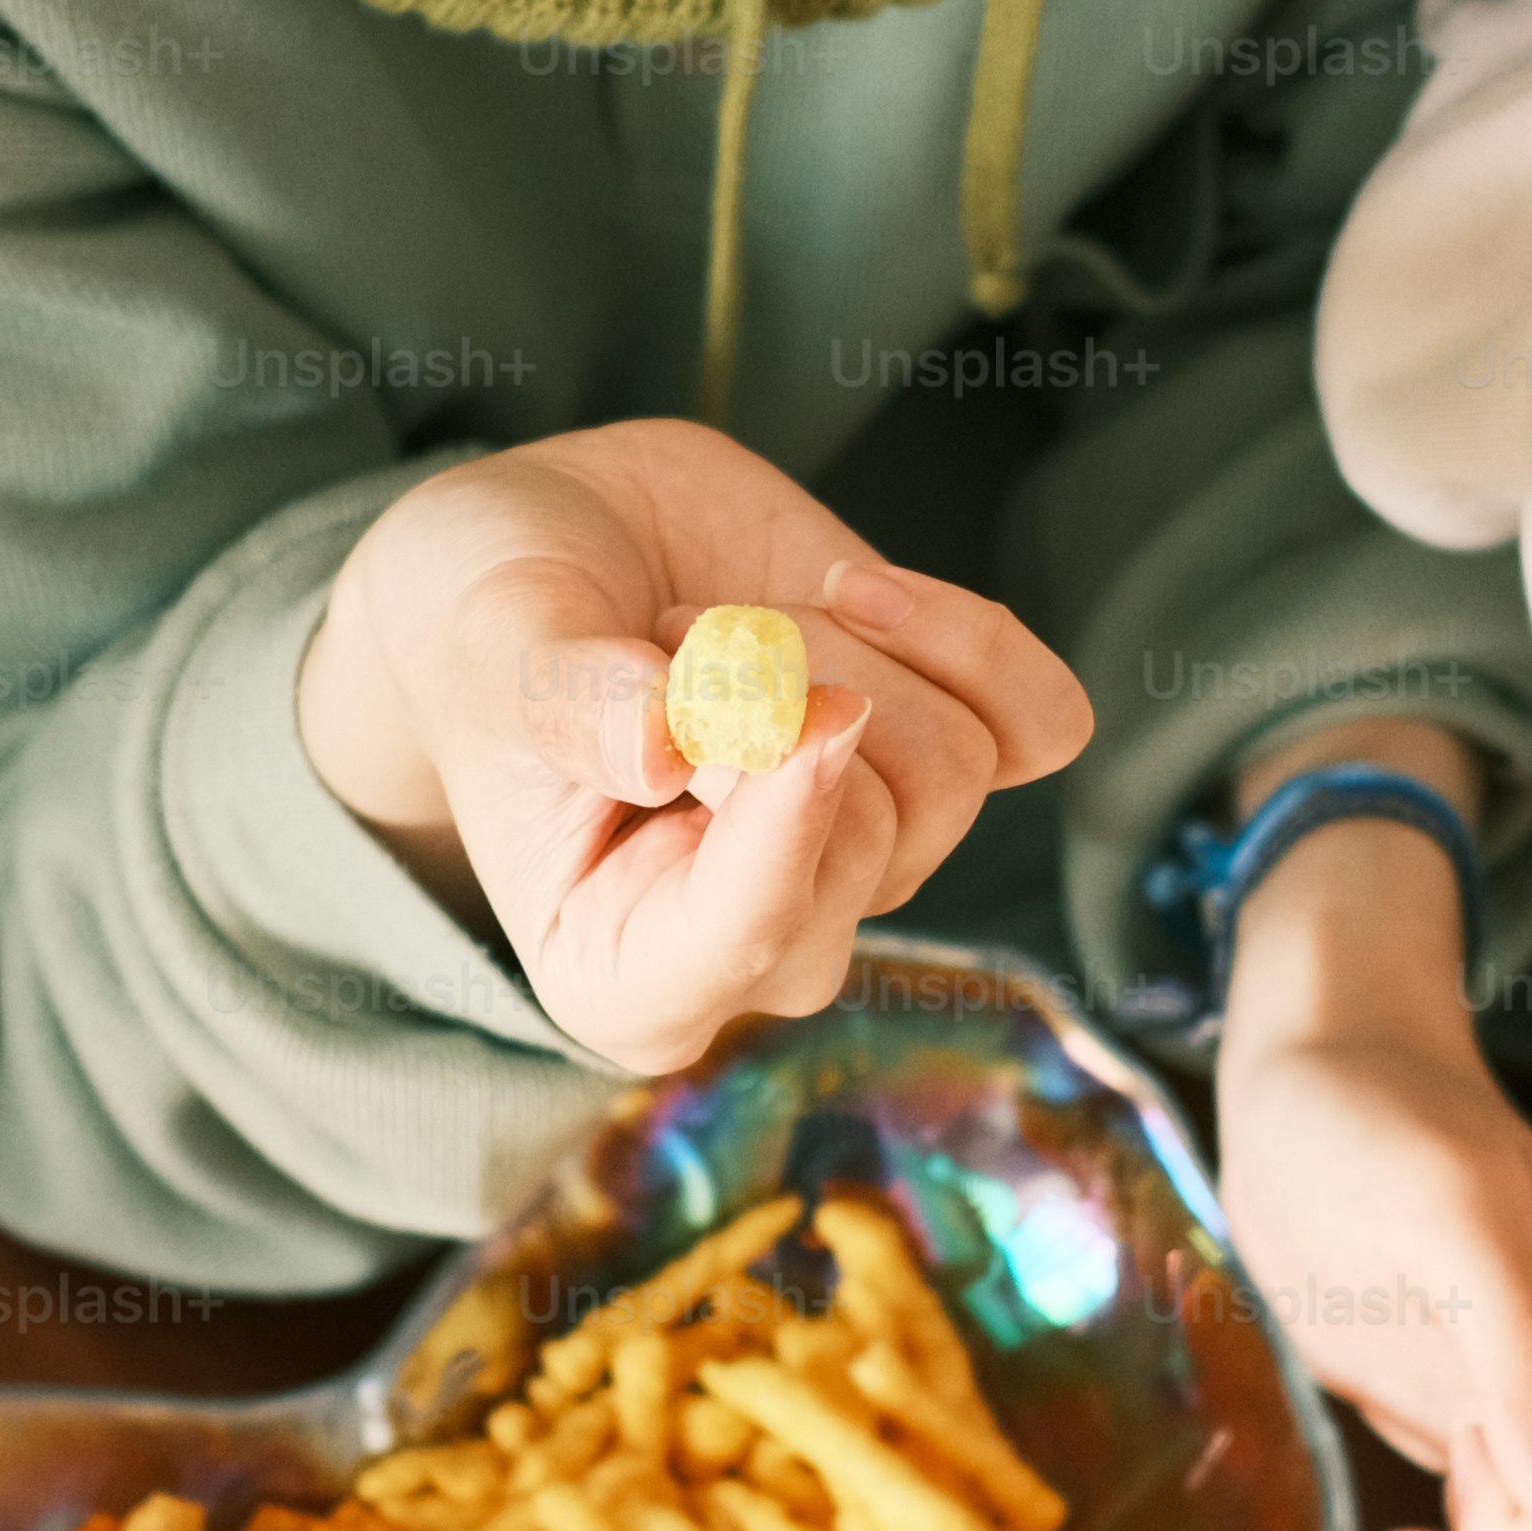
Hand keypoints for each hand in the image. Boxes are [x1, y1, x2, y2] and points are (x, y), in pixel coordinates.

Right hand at [290, 421, 1091, 1074]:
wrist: (551, 556)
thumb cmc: (488, 629)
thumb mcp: (490, 646)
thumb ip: (568, 701)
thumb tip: (664, 749)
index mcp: (629, 974)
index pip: (761, 939)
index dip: (783, 809)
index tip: (758, 687)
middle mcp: (766, 944)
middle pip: (880, 834)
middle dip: (783, 688)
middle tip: (671, 635)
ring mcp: (864, 858)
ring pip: (957, 767)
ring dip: (843, 647)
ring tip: (722, 622)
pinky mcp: (937, 766)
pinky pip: (1043, 726)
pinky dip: (971, 638)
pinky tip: (859, 589)